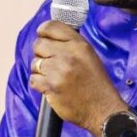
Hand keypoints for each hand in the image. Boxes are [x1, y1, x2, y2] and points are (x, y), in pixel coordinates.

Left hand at [30, 20, 127, 136]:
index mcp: (79, 45)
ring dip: (40, 70)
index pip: (51, 26)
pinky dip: (39, 84)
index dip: (43, 31)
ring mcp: (58, 71)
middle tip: (50, 62)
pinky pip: (33, 79)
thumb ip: (70, 43)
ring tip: (54, 77)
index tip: (43, 36)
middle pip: (39, 44)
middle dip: (41, 53)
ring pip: (35, 63)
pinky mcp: (51, 87)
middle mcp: (68, 55)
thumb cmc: (96, 84)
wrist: (103, 110)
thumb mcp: (89, 55)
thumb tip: (49, 35)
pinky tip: (50, 86)